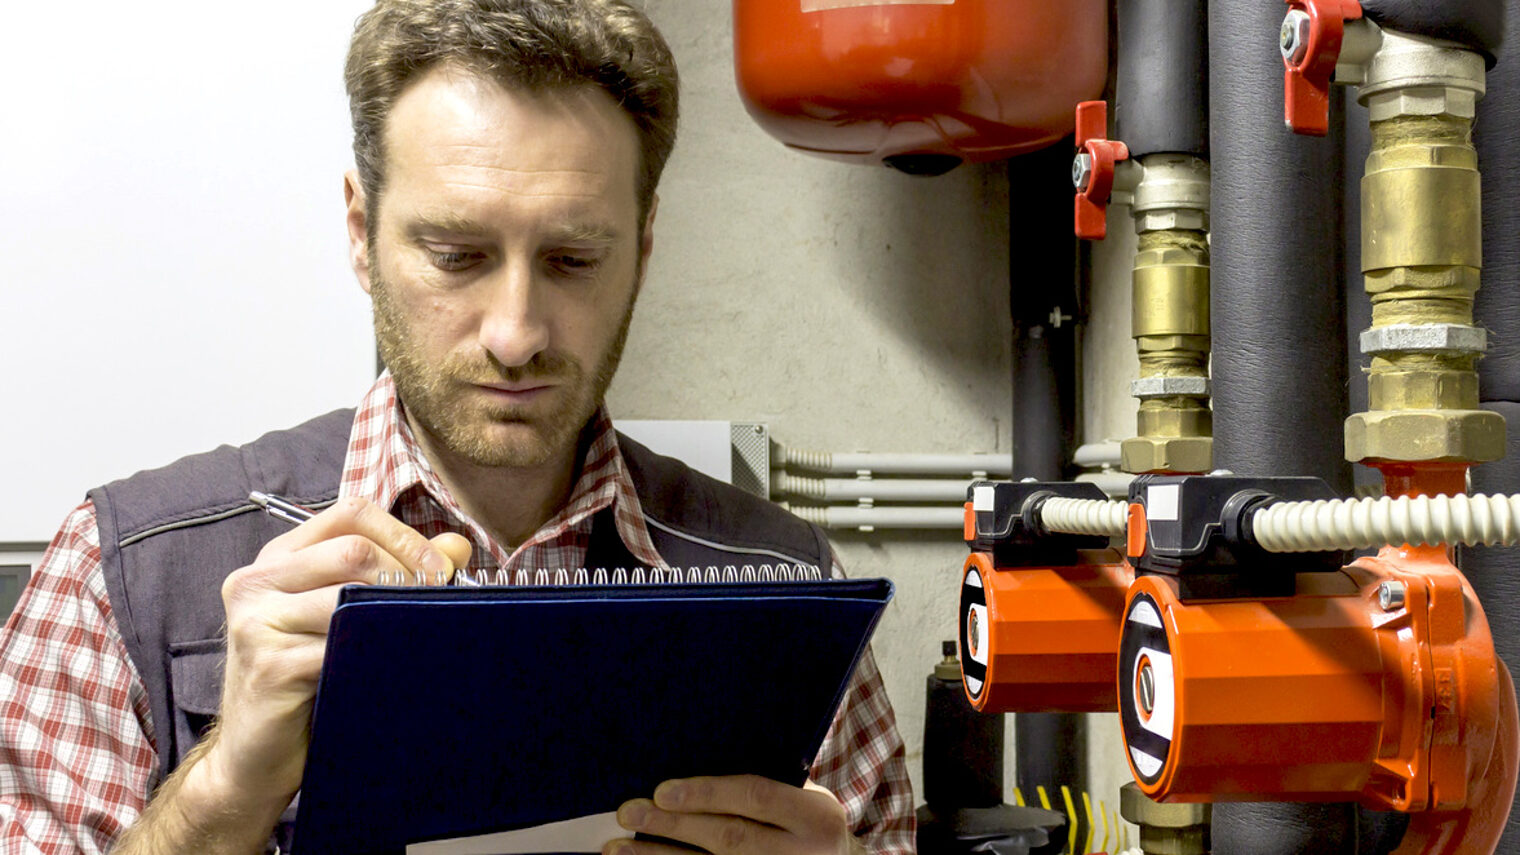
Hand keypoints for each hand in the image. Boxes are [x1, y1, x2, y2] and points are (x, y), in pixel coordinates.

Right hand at [195, 497, 470, 814]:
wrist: (256, 756)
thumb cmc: (306, 681)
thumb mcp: (346, 616)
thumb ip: (397, 571)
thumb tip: (456, 546)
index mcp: (279, 559)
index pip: (350, 513)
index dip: (403, 535)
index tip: (439, 568)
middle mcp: (257, 581)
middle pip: (353, 550)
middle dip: (407, 575)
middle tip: (435, 604)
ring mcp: (256, 622)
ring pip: (348, 594)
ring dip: (394, 616)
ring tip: (412, 638)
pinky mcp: (268, 665)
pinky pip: (339, 646)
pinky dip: (373, 655)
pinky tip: (383, 669)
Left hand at [606, 776, 863, 854]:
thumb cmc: (811, 823)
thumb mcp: (807, 797)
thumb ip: (767, 784)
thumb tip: (693, 758)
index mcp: (815, 816)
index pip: (755, 798)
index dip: (707, 793)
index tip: (661, 791)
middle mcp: (800, 853)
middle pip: (727, 840)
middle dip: (672, 827)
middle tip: (628, 812)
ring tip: (616, 849)